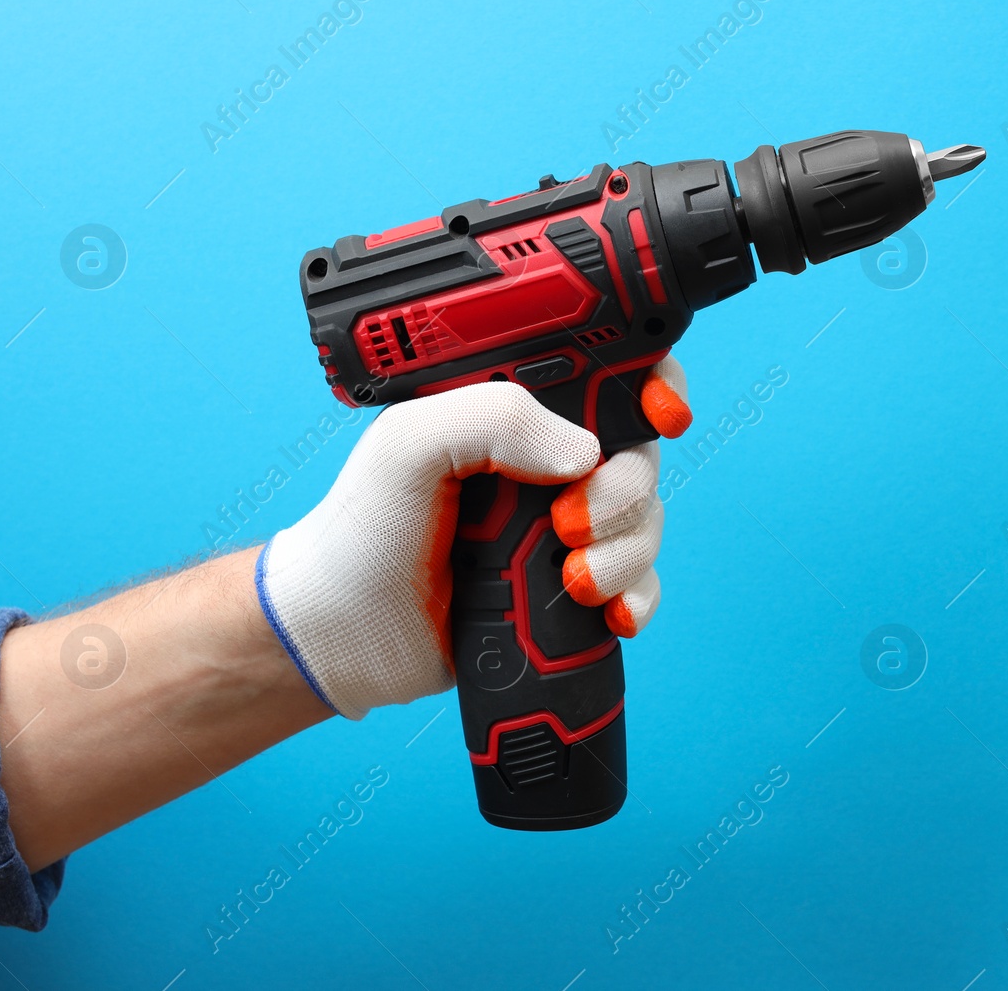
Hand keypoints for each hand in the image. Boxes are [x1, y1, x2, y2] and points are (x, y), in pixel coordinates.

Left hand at [255, 357, 691, 718]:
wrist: (345, 633)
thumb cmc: (364, 526)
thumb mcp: (408, 445)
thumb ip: (489, 418)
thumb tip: (584, 451)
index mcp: (516, 413)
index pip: (609, 375)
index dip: (653, 386)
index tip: (662, 413)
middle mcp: (549, 464)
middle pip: (642, 456)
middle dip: (624, 493)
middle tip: (566, 524)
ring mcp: (566, 528)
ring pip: (646, 524)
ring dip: (624, 554)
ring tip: (568, 580)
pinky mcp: (572, 589)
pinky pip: (640, 585)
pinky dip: (637, 598)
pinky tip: (607, 612)